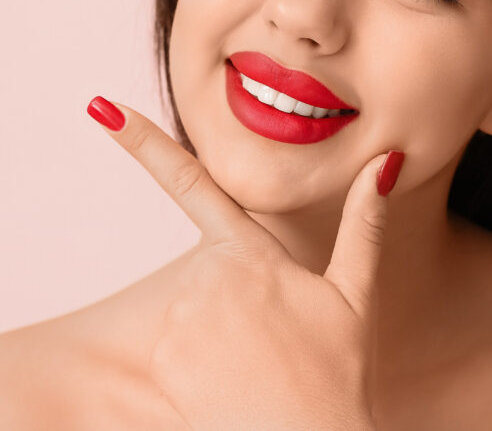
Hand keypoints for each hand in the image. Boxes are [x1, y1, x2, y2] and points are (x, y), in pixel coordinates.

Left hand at [87, 96, 403, 429]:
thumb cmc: (337, 375)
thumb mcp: (356, 296)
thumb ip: (364, 224)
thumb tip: (387, 163)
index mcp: (251, 252)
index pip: (191, 181)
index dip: (143, 142)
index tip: (104, 108)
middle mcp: (206, 278)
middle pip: (211, 266)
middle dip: (240, 294)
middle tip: (277, 338)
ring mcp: (180, 321)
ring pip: (194, 309)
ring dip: (222, 331)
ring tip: (260, 365)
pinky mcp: (165, 359)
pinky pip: (177, 346)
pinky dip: (203, 360)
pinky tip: (234, 382)